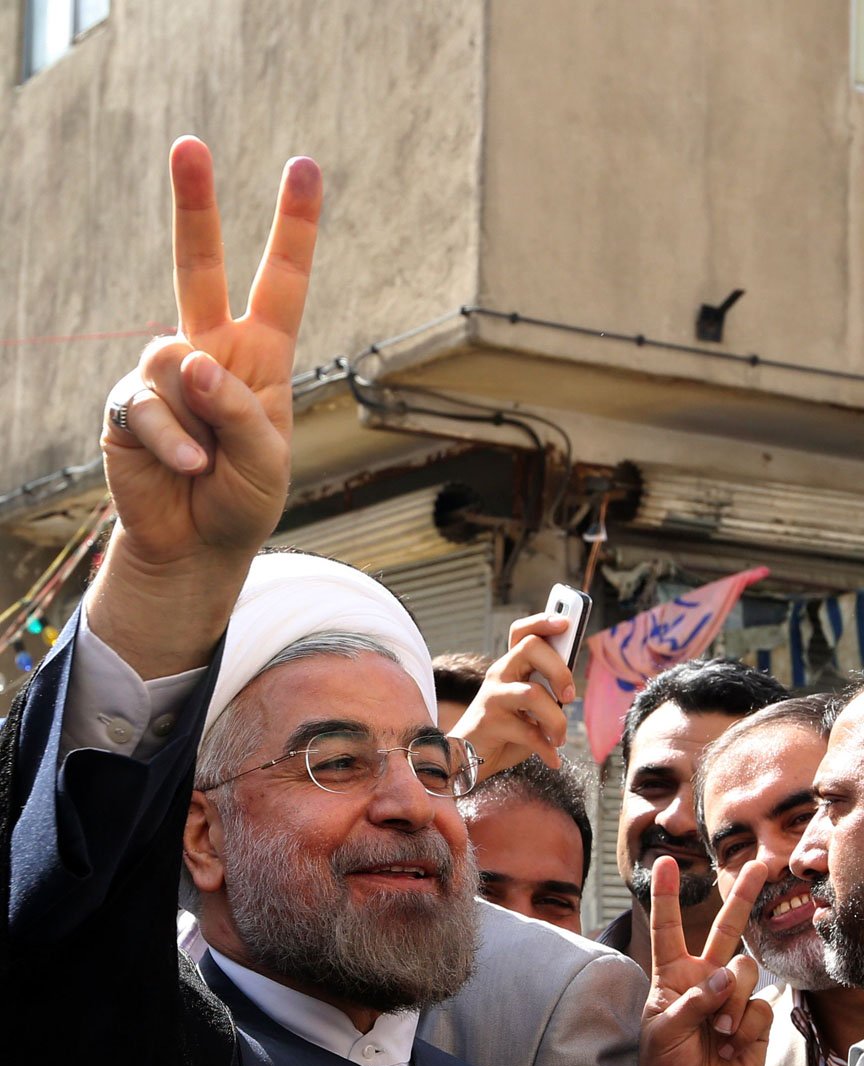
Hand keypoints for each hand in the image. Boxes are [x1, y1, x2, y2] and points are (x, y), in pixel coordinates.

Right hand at [89, 137, 321, 675]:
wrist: (196, 545)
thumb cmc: (243, 499)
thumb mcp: (266, 460)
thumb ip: (237, 409)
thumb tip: (190, 359)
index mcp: (260, 356)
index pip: (282, 282)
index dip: (294, 227)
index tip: (305, 166)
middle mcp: (210, 352)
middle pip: (199, 266)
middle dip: (194, 205)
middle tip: (188, 145)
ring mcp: (166, 375)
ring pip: (171, 356)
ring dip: (196, 415)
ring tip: (207, 462)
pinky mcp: (130, 405)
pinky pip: (146, 403)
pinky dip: (172, 439)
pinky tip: (186, 467)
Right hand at [450, 613, 575, 777]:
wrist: (468, 759)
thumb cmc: (505, 731)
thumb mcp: (529, 708)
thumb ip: (546, 692)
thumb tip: (569, 688)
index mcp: (511, 667)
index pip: (523, 632)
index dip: (542, 622)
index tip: (566, 623)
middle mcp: (499, 674)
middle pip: (531, 648)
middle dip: (560, 670)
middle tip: (569, 697)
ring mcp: (492, 697)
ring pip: (533, 694)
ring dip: (556, 720)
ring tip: (559, 737)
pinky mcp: (490, 722)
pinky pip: (529, 731)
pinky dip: (546, 748)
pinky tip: (552, 757)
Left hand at [640, 855, 771, 1065]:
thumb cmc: (666, 1065)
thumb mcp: (662, 1031)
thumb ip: (691, 1001)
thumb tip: (724, 978)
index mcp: (673, 974)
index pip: (668, 928)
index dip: (666, 895)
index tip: (662, 862)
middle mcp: (705, 978)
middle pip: (726, 930)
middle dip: (743, 897)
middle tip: (759, 867)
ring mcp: (732, 998)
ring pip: (744, 970)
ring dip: (732, 999)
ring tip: (718, 1030)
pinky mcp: (755, 1022)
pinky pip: (759, 1008)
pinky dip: (745, 1026)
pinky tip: (732, 1044)